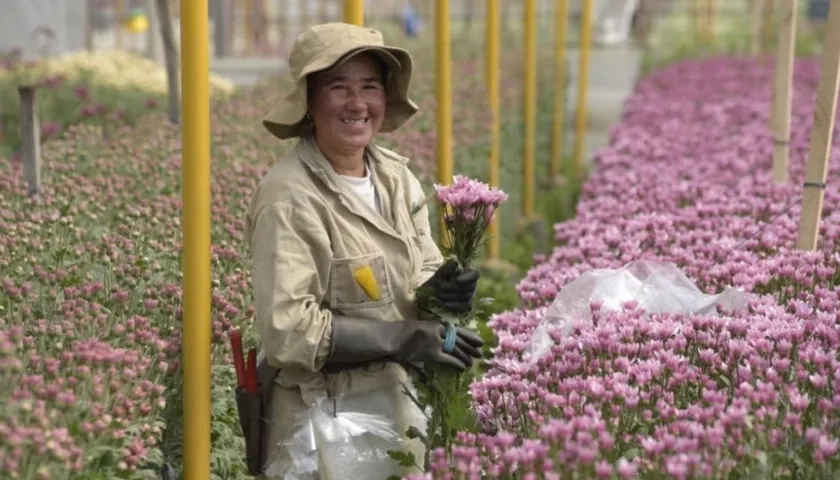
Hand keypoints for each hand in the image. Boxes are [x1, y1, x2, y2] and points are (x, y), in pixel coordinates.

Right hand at [326, 316, 483, 372]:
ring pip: (456, 350)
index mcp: (436, 324)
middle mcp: (439, 332)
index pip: (457, 330)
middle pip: (459, 340)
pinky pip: (449, 359)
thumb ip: (431, 331)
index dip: (470, 336)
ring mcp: (436, 343)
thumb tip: (439, 336)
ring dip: (466, 356)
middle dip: (471, 347)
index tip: (479, 340)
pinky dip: (457, 363)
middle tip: (481, 351)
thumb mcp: (419, 326)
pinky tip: (464, 367)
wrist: (392, 337)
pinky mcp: (432, 354)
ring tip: (474, 361)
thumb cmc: (401, 332)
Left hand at [418, 260, 479, 313]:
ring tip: (439, 295)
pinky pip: (463, 307)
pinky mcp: (466, 306)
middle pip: (468, 287)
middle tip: (439, 287)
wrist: (433, 292)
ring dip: (451, 296)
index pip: (474, 275)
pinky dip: (454, 306)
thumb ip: (448, 268)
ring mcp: (470, 296)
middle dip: (453, 287)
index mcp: (469, 273)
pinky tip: (445, 304)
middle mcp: (472, 285)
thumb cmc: (439, 279)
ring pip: (465, 297)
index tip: (457, 280)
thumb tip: (455, 263)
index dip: (467, 278)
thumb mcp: (441, 272)